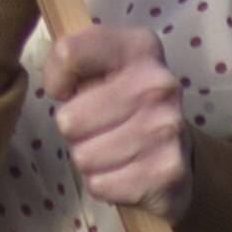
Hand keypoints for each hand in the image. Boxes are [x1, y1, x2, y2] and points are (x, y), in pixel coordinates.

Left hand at [39, 18, 191, 220]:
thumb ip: (69, 59)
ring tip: (111, 148)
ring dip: (89, 158)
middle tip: (96, 127)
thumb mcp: (98, 66)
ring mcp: (167, 128)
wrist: (174, 148)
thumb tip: (57, 87)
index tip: (70, 89)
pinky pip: (101, 184)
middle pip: (69, 118)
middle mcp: (159, 84)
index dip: (56, 78)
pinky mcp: (168, 171)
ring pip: (84, 156)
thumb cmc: (122, 101)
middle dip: (74, 130)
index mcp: (140, 47)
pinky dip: (105, 183)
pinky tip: (125, 169)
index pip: (69, 53)